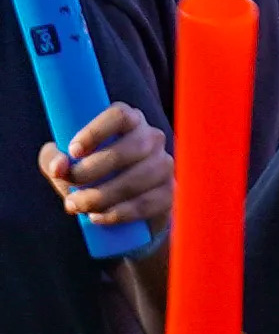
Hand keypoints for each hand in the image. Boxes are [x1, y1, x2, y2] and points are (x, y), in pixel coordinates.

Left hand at [35, 100, 166, 241]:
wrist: (119, 207)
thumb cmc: (89, 174)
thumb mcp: (65, 163)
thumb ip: (54, 159)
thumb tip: (59, 166)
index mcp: (128, 121)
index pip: (119, 116)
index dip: (96, 131)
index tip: (74, 151)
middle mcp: (152, 138)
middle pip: (132, 148)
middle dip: (94, 169)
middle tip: (70, 184)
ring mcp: (165, 165)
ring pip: (138, 179)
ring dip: (102, 195)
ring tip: (77, 206)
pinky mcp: (170, 193)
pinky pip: (146, 203)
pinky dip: (118, 213)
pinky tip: (97, 217)